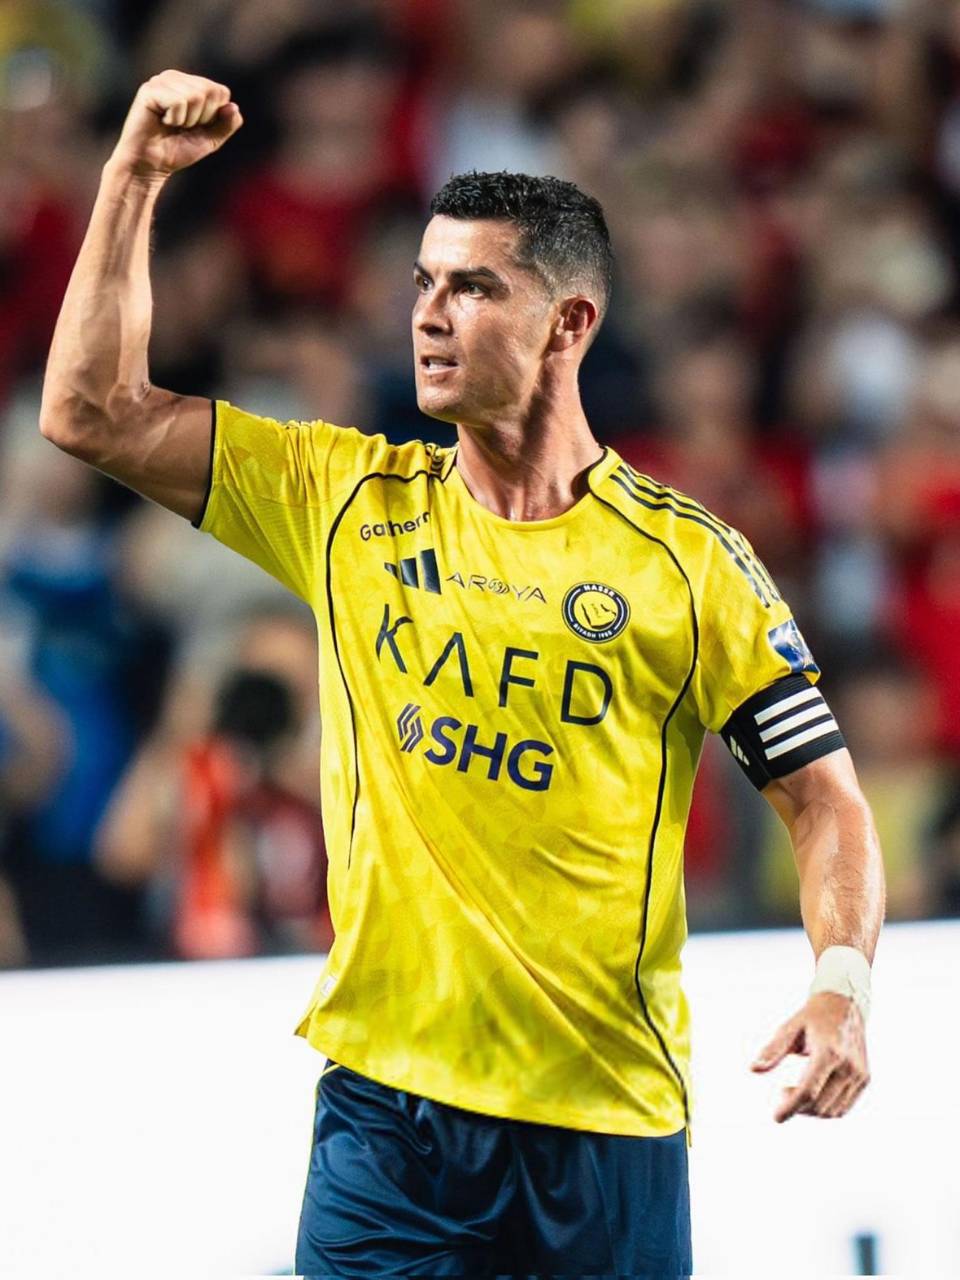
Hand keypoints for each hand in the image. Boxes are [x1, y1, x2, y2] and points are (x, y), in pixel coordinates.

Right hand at [108, 69, 242, 180]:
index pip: (221, 92)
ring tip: (172, 125)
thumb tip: (234, 106)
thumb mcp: (210, 140)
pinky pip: (179, 102)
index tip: (196, 126)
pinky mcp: (150, 89)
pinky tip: (162, 122)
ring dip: (188, 120)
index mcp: (190, 84)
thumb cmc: (177, 150)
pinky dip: (176, 119)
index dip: (214, 116)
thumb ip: (226, 125)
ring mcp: (161, 80)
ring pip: (196, 96)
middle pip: (210, 92)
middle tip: (183, 127)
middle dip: (202, 118)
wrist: (151, 165)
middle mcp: (176, 77)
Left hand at [750, 992, 869, 1121]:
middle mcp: (848, 1066)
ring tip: (795, 1093)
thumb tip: (753, 1069)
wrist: (845, 1005)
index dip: (790, 1107)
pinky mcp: (864, 1079)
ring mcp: (859, 1074)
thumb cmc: (813, 1016)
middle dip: (797, 1107)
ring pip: (833, 1111)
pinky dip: (826, 1109)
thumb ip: (773, 1050)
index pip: (808, 1091)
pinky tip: (812, 1096)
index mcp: (829, 1052)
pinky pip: (844, 1107)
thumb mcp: (790, 1027)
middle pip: (819, 1105)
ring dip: (810, 1111)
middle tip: (782, 1093)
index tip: (776, 1117)